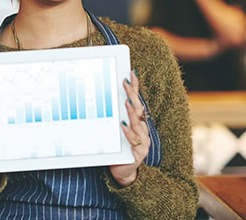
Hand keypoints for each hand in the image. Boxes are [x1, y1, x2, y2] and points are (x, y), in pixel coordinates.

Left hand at [109, 70, 149, 186]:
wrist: (123, 171)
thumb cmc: (119, 148)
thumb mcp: (115, 130)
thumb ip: (114, 116)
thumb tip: (102, 98)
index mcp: (137, 121)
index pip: (137, 101)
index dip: (135, 87)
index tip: (130, 73)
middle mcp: (142, 129)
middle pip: (138, 109)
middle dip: (132, 95)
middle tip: (126, 84)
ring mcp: (142, 141)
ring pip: (138, 123)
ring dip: (132, 112)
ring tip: (127, 101)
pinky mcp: (139, 153)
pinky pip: (134, 141)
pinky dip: (128, 132)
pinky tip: (123, 125)